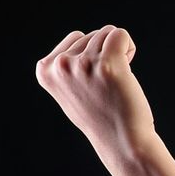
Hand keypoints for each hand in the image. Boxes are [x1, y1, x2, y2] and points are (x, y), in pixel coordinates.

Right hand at [35, 25, 156, 158]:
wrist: (122, 142)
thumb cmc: (100, 116)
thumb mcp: (69, 90)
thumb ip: (65, 67)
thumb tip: (73, 43)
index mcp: (46, 70)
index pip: (76, 37)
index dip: (90, 54)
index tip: (92, 80)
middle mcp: (61, 66)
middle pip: (92, 34)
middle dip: (104, 53)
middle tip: (106, 85)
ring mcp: (83, 64)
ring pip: (107, 33)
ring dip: (118, 53)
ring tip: (116, 81)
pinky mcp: (107, 65)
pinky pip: (121, 35)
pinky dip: (128, 47)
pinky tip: (127, 71)